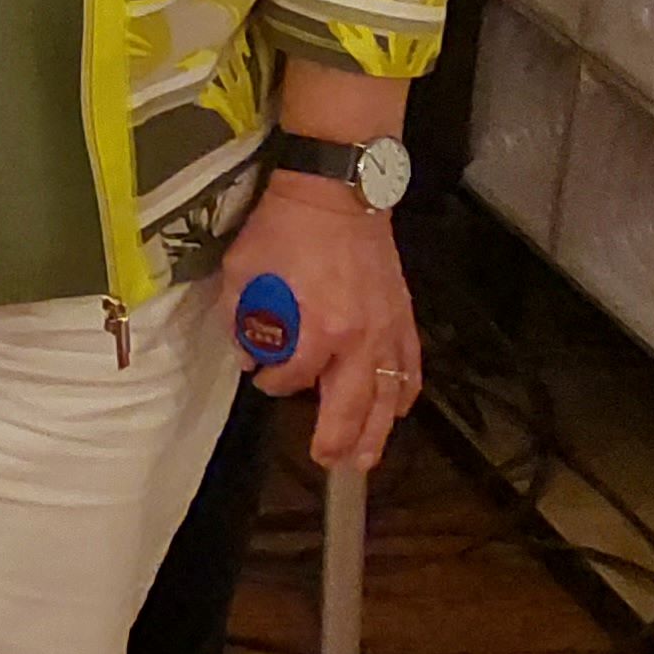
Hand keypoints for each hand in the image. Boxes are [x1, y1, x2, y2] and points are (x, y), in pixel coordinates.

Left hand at [217, 173, 422, 470]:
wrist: (338, 191)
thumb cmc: (284, 229)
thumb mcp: (244, 271)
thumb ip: (242, 318)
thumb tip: (248, 355)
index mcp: (317, 328)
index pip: (292, 377)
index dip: (273, 381)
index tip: (263, 376)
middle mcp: (358, 339)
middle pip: (351, 405)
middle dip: (338, 438)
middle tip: (328, 461)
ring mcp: (387, 329)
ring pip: (388, 395)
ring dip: (377, 431)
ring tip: (366, 459)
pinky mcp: (403, 315)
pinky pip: (411, 366)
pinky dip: (406, 392)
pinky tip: (398, 409)